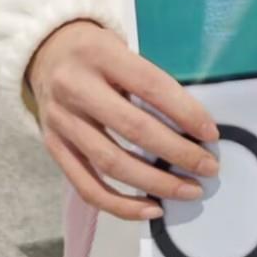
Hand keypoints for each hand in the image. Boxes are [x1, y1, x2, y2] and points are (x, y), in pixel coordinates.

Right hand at [27, 19, 218, 219]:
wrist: (45, 53)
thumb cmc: (95, 51)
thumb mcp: (120, 48)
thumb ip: (146, 80)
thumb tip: (191, 125)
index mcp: (100, 54)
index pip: (150, 85)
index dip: (184, 111)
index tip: (211, 134)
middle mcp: (76, 88)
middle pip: (133, 128)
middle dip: (177, 153)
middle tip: (208, 168)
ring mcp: (61, 122)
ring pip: (111, 163)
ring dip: (155, 183)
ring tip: (188, 191)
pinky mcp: (53, 148)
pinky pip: (87, 187)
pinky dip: (121, 205)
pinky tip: (151, 209)